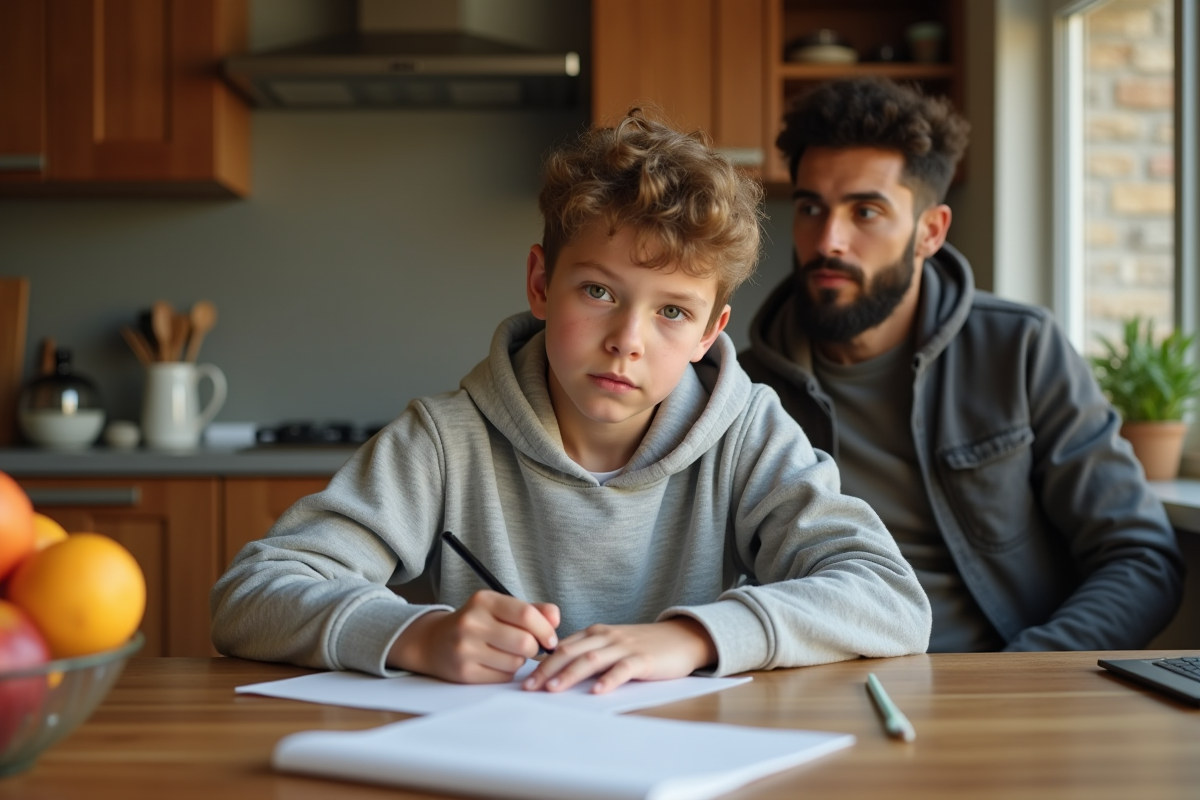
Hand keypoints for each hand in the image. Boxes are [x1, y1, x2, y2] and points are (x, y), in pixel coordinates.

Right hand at [387, 591, 559, 683]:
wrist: (433, 641)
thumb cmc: (475, 623)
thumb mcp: (500, 608)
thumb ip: (532, 610)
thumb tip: (555, 618)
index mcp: (484, 600)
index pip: (526, 614)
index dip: (545, 629)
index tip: (551, 639)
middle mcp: (472, 622)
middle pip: (524, 642)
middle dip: (534, 648)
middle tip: (529, 647)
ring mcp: (465, 648)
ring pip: (516, 662)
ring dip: (519, 661)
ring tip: (506, 652)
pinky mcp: (464, 672)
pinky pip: (503, 677)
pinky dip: (506, 672)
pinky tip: (494, 663)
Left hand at [521, 617, 716, 694]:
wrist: (681, 638)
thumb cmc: (643, 645)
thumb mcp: (612, 644)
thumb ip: (589, 653)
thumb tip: (558, 672)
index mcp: (596, 633)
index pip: (562, 647)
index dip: (541, 664)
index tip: (524, 680)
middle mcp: (606, 636)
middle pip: (570, 652)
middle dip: (546, 670)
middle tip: (529, 688)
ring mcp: (624, 647)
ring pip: (591, 659)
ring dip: (570, 674)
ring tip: (553, 689)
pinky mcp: (643, 659)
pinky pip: (623, 669)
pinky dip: (608, 680)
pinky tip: (597, 691)